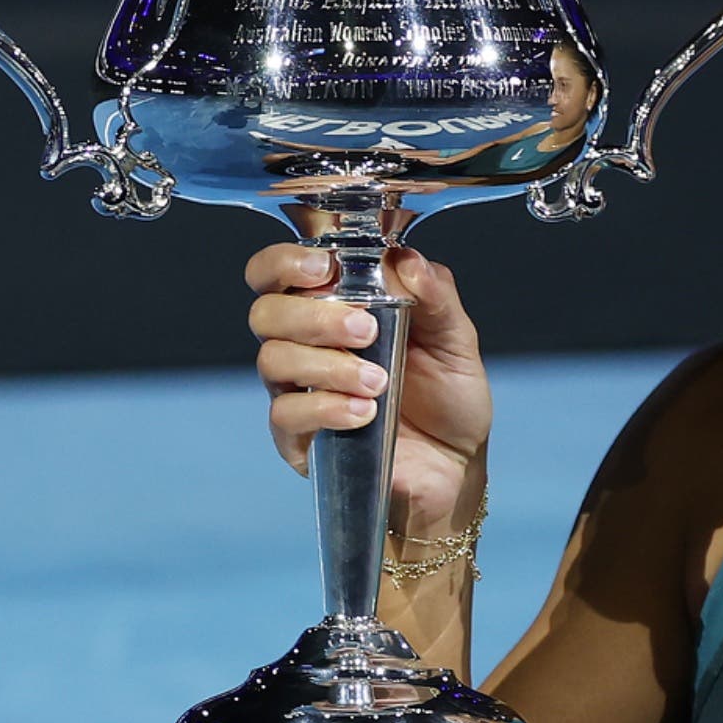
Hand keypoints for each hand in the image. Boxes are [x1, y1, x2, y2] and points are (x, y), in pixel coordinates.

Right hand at [248, 242, 491, 536]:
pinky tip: (365, 413)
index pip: (277, 272)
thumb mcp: (456, 338)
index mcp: (333, 307)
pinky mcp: (299, 438)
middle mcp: (304, 345)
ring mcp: (297, 392)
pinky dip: (326, 408)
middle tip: (366, 329)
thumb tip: (407, 259)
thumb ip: (436, 296)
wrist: (457, 464)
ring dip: (327, 365)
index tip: (325, 268)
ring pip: (272, 361)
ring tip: (379, 381)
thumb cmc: (448, 396)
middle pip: (266, 313)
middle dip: (313, 316)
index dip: (285, 262)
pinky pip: (286, 415)